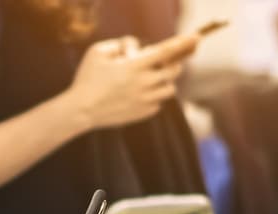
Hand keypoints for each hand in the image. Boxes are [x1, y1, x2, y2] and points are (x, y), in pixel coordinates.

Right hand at [66, 33, 198, 129]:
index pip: (165, 51)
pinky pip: (158, 104)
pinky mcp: (143, 113)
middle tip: (171, 61)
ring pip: (170, 89)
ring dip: (166, 82)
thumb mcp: (97, 52)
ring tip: (155, 79)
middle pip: (173, 71)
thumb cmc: (87, 78)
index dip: (182, 42)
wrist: (81, 110)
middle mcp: (143, 83)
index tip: (195, 36)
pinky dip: (155, 97)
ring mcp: (145, 100)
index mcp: (134, 66)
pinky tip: (142, 94)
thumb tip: (134, 47)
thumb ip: (119, 44)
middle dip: (175, 63)